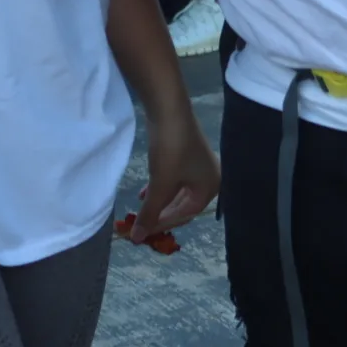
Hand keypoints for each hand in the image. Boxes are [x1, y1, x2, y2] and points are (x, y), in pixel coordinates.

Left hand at [130, 109, 219, 242]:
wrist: (169, 108)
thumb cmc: (171, 149)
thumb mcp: (160, 184)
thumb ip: (150, 213)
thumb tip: (137, 238)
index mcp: (210, 187)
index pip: (186, 215)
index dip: (163, 224)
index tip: (142, 232)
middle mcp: (209, 178)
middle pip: (183, 205)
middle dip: (161, 214)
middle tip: (141, 224)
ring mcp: (197, 165)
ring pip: (177, 192)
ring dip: (159, 202)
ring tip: (141, 210)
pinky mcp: (185, 154)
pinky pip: (173, 179)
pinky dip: (160, 187)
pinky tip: (145, 191)